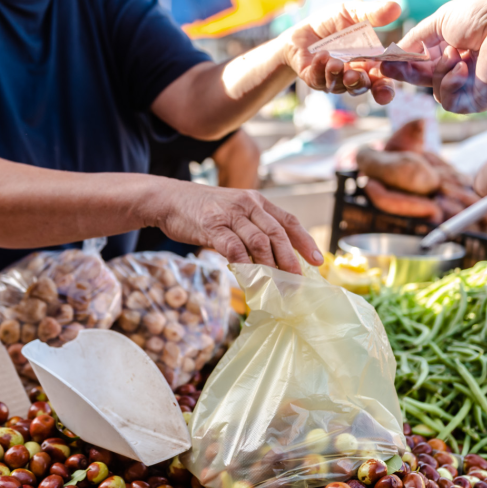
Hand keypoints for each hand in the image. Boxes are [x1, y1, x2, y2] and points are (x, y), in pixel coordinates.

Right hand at [155, 182, 323, 273]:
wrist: (169, 199)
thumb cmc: (202, 210)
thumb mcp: (233, 213)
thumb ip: (251, 230)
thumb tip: (271, 260)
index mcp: (257, 201)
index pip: (288, 221)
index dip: (305, 242)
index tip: (317, 261)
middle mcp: (248, 204)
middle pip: (277, 234)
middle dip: (290, 261)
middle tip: (296, 283)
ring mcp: (230, 214)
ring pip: (259, 243)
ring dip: (270, 268)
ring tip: (275, 287)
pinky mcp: (212, 226)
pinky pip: (235, 248)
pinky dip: (245, 267)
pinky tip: (250, 281)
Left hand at [280, 1, 401, 104]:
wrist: (303, 29)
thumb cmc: (332, 23)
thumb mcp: (352, 13)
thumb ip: (372, 13)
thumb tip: (396, 8)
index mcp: (368, 64)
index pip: (381, 82)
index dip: (385, 89)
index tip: (385, 91)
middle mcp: (353, 76)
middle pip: (361, 88)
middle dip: (359, 84)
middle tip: (354, 76)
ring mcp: (333, 80)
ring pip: (338, 86)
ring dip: (337, 76)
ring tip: (335, 63)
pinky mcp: (314, 79)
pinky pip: (318, 79)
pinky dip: (320, 69)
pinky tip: (321, 57)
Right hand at [376, 0, 486, 113]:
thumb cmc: (483, 15)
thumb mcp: (439, 21)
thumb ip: (415, 39)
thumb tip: (395, 53)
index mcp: (454, 46)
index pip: (422, 60)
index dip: (403, 62)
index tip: (384, 60)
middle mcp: (461, 67)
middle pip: (423, 78)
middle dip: (406, 72)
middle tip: (389, 66)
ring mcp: (469, 86)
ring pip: (433, 91)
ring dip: (439, 71)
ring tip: (456, 53)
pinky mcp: (477, 101)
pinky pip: (448, 102)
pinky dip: (449, 84)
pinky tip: (463, 68)